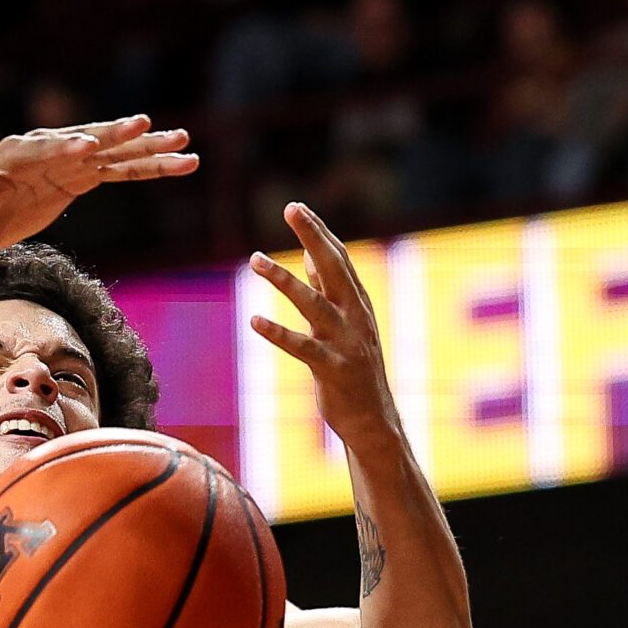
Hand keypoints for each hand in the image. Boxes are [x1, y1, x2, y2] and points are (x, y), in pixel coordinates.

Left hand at [0, 116, 199, 295]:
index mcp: (16, 155)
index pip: (46, 148)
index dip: (65, 149)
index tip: (87, 149)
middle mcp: (48, 150)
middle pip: (88, 140)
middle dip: (115, 135)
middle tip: (145, 125)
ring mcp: (69, 161)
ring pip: (114, 154)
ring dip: (149, 150)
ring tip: (187, 146)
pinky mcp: (81, 177)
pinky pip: (121, 172)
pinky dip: (149, 169)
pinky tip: (183, 164)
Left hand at [247, 203, 401, 447]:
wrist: (373, 419)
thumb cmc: (352, 368)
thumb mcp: (342, 323)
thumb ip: (327, 290)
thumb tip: (309, 254)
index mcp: (357, 303)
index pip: (337, 259)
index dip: (318, 232)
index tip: (296, 207)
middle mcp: (355, 316)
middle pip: (332, 268)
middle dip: (312, 236)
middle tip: (291, 209)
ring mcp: (346, 342)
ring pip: (314, 303)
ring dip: (283, 280)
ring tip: (255, 260)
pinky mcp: (334, 370)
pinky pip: (303, 348)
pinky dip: (278, 334)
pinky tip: (254, 323)